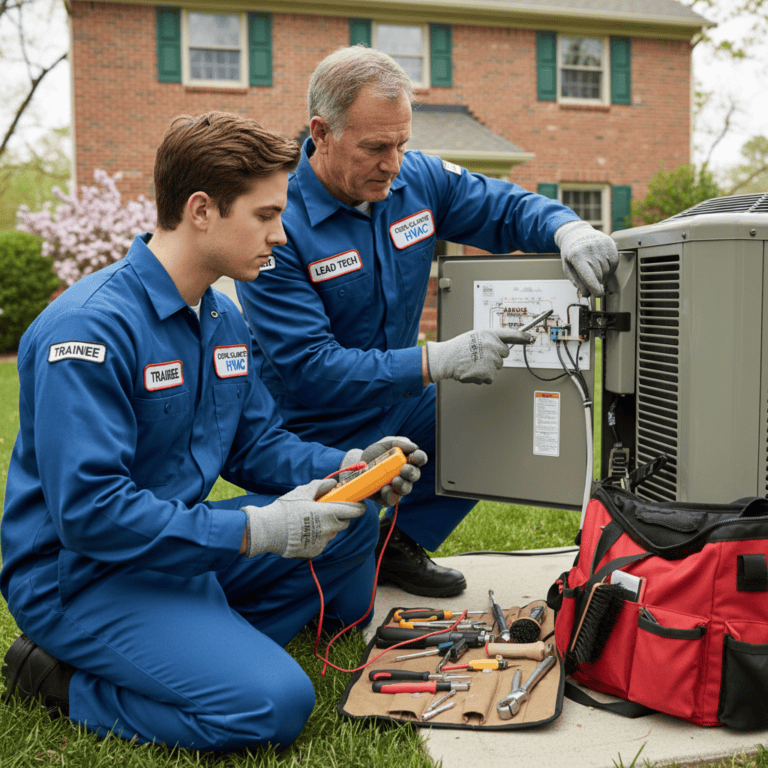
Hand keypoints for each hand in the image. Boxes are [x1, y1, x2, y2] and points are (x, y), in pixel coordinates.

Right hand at [242, 478, 365, 558]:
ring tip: (310, 521)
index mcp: (329, 513)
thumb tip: (333, 483)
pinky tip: (304, 532)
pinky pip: (322, 542)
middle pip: (345, 523)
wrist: (267, 531)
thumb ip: (320, 486)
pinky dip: (317, 537)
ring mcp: (323, 542)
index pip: (355, 511)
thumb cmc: (285, 509)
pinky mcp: (315, 551)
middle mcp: (329, 529)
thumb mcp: (303, 492)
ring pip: (332, 533)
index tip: (359, 504)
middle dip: (340, 516)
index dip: (359, 507)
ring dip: (328, 527)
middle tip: (328, 510)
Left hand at [340, 436, 427, 506]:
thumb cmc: (375, 453)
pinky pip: (392, 500)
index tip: (416, 457)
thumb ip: (398, 442)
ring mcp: (398, 487)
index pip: (419, 459)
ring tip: (395, 480)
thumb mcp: (384, 444)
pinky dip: (390, 495)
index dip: (420, 458)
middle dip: (411, 473)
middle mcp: (406, 475)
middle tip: (404, 470)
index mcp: (408, 460)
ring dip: (402, 485)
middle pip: (415, 475)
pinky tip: (385, 489)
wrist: (357, 466)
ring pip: (406, 489)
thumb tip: (413, 447)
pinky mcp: (387, 497)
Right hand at [425, 328, 531, 384]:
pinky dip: (483, 377)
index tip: (530, 338)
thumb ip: (490, 340)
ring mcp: (491, 360)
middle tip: (479, 357)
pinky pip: (491, 378)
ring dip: (487, 368)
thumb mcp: (475, 337)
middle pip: (503, 355)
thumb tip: (501, 347)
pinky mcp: (489, 373)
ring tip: (473, 364)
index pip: (511, 335)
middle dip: (494, 357)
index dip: (522, 337)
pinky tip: (473, 371)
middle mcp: (493, 346)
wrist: (446, 359)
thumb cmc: (459, 348)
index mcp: (490, 335)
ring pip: (497, 367)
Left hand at [555, 220, 618, 297]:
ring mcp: (601, 246)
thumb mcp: (568, 267)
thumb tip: (586, 293)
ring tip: (594, 271)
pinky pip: (614, 264)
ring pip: (607, 271)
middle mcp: (590, 249)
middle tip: (591, 285)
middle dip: (596, 284)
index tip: (598, 294)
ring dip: (602, 276)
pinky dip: (609, 269)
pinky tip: (601, 266)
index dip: (594, 288)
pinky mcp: (610, 244)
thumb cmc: (571, 252)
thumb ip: (576, 281)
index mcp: (576, 255)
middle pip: (598, 275)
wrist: (577, 233)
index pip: (589, 276)